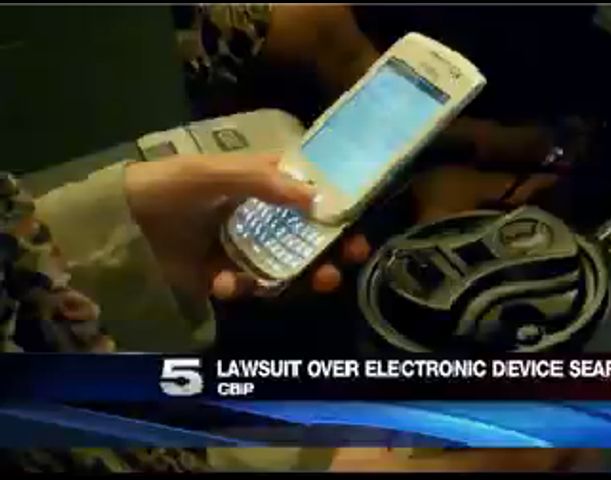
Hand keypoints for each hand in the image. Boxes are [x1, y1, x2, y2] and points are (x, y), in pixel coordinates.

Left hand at [124, 153, 370, 300]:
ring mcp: (243, 247)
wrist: (118, 227)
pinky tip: (225, 283)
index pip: (312, 194)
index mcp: (262, 183)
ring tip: (303, 283)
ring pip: (287, 266)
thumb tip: (318, 198)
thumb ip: (264, 183)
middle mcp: (260, 215)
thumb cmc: (169, 188)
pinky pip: (249, 286)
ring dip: (299, 276)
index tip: (359, 227)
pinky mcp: (225, 275)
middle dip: (330, 252)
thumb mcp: (214, 175)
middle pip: (308, 236)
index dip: (338, 210)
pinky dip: (243, 287)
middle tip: (343, 266)